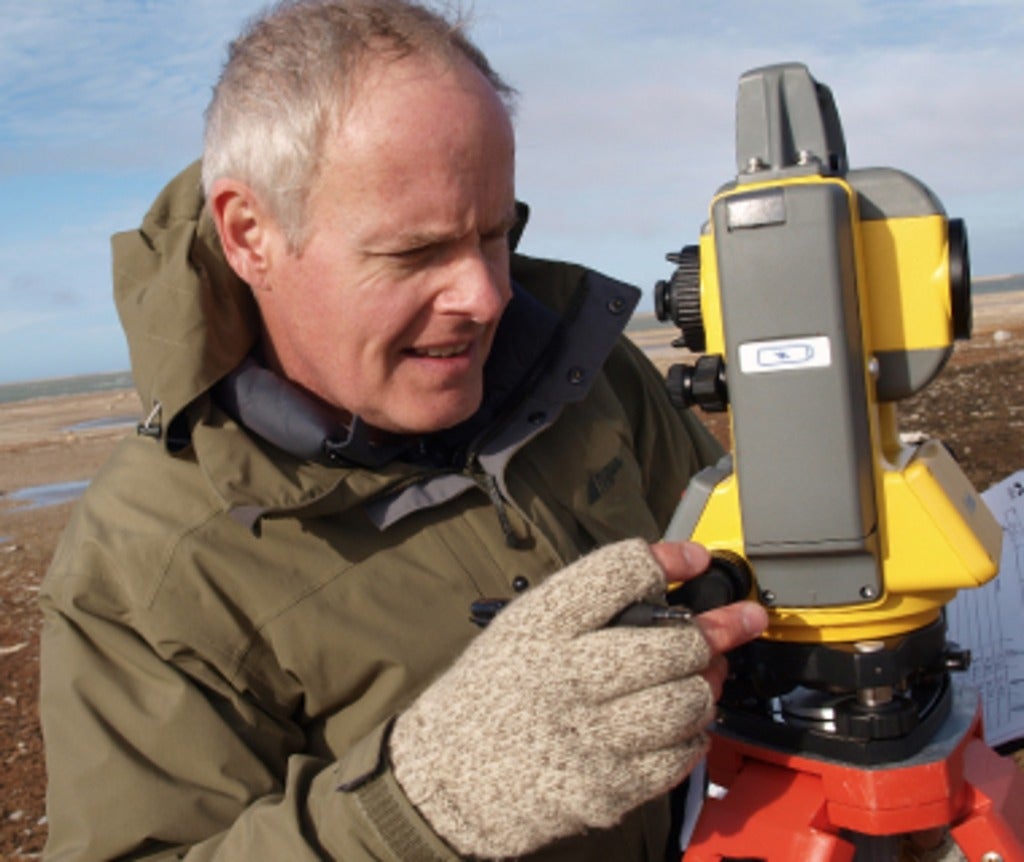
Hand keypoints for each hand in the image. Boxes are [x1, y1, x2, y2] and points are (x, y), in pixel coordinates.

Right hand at [389, 538, 766, 858]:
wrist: (443, 777)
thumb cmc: (490, 693)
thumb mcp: (521, 627)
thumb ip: (587, 602)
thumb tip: (671, 577)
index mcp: (539, 626)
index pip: (618, 573)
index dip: (669, 559)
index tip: (697, 559)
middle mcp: (565, 676)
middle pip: (673, 643)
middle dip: (709, 635)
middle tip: (717, 632)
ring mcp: (587, 738)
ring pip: (687, 701)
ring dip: (703, 688)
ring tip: (693, 682)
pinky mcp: (604, 789)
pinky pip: (679, 757)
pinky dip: (689, 737)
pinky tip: (671, 727)